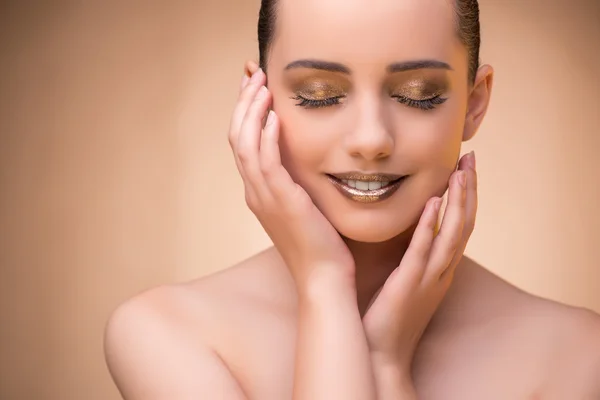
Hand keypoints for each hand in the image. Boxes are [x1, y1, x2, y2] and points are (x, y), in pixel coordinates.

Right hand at [228, 64, 355, 289]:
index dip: (245, 113)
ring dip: (252, 112)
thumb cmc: (321, 246)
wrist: (324, 278)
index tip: (253, 87)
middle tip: (252, 75)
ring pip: (246, 145)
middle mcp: (256, 192)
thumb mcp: (305, 207)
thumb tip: (306, 162)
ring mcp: (265, 197)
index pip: (244, 144)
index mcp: (260, 192)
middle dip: (243, 104)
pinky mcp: (282, 202)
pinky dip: (267, 136)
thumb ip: (298, 184)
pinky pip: (267, 163)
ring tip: (261, 85)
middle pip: (237, 138)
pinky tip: (275, 117)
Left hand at [362, 152, 476, 374]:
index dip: (466, 196)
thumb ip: (414, 254)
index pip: (460, 225)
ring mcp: (429, 277)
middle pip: (464, 224)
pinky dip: (430, 226)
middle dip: (469, 190)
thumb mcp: (409, 279)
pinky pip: (423, 251)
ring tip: (460, 172)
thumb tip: (411, 226)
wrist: (383, 352)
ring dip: (458, 202)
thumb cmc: (391, 315)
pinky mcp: (410, 283)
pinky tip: (433, 203)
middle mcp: (442, 270)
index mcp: (441, 268)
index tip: (465, 167)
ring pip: (452, 234)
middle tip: (471, 158)